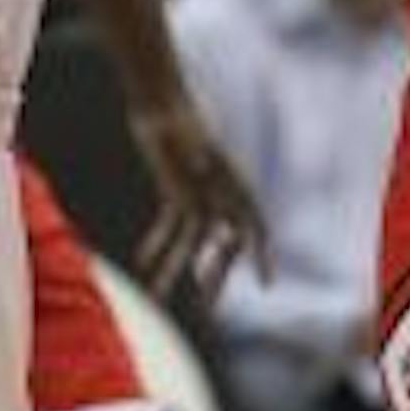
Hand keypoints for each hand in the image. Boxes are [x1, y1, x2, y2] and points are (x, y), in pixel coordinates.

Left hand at [126, 98, 269, 305]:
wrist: (159, 100)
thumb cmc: (176, 117)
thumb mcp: (187, 134)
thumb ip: (195, 149)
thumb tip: (201, 161)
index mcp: (233, 183)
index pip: (254, 227)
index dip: (261, 256)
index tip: (265, 284)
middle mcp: (220, 194)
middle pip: (224, 245)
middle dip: (216, 276)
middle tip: (206, 310)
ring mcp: (199, 195)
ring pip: (192, 243)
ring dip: (176, 268)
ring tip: (158, 294)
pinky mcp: (176, 192)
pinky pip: (170, 227)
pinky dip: (158, 244)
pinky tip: (144, 262)